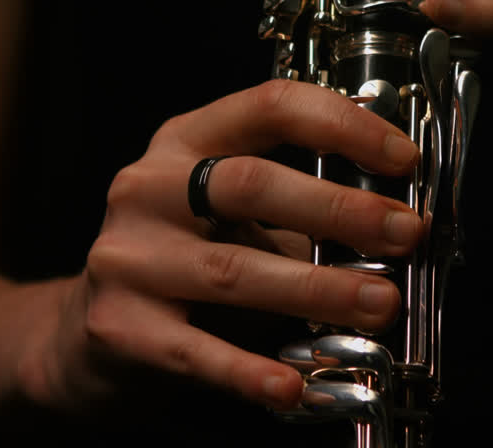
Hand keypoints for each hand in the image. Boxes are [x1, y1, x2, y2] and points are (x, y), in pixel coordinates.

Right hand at [19, 80, 422, 412]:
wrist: (86, 332)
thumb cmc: (182, 258)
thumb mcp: (228, 211)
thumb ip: (298, 209)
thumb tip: (394, 226)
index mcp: (186, 140)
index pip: (268, 106)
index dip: (342, 125)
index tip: (401, 158)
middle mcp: (148, 187)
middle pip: (250, 185)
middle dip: (338, 209)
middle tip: (405, 233)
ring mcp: (128, 256)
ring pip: (233, 270)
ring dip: (317, 288)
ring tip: (379, 303)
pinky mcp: (119, 325)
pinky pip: (195, 351)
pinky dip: (248, 370)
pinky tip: (292, 385)